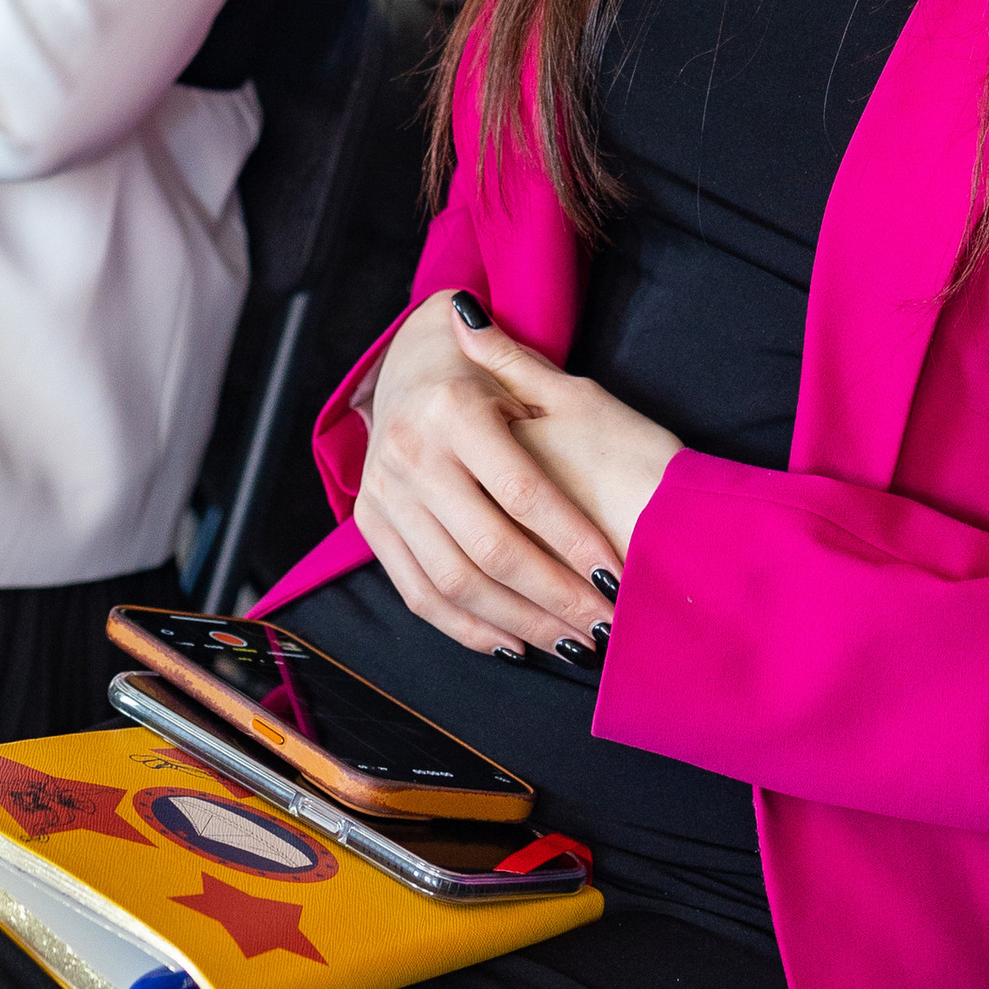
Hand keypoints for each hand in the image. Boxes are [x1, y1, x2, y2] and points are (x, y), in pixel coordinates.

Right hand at [353, 289, 675, 659]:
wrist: (405, 374)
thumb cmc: (479, 374)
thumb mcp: (511, 364)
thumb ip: (526, 364)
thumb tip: (530, 344)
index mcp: (450, 410)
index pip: (522, 492)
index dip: (573, 540)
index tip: (616, 578)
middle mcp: (409, 453)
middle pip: (490, 548)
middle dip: (554, 596)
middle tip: (602, 625)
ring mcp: (383, 494)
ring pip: (454, 581)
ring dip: (519, 622)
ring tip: (570, 642)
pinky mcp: (371, 525)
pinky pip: (418, 594)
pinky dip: (468, 628)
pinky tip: (515, 644)